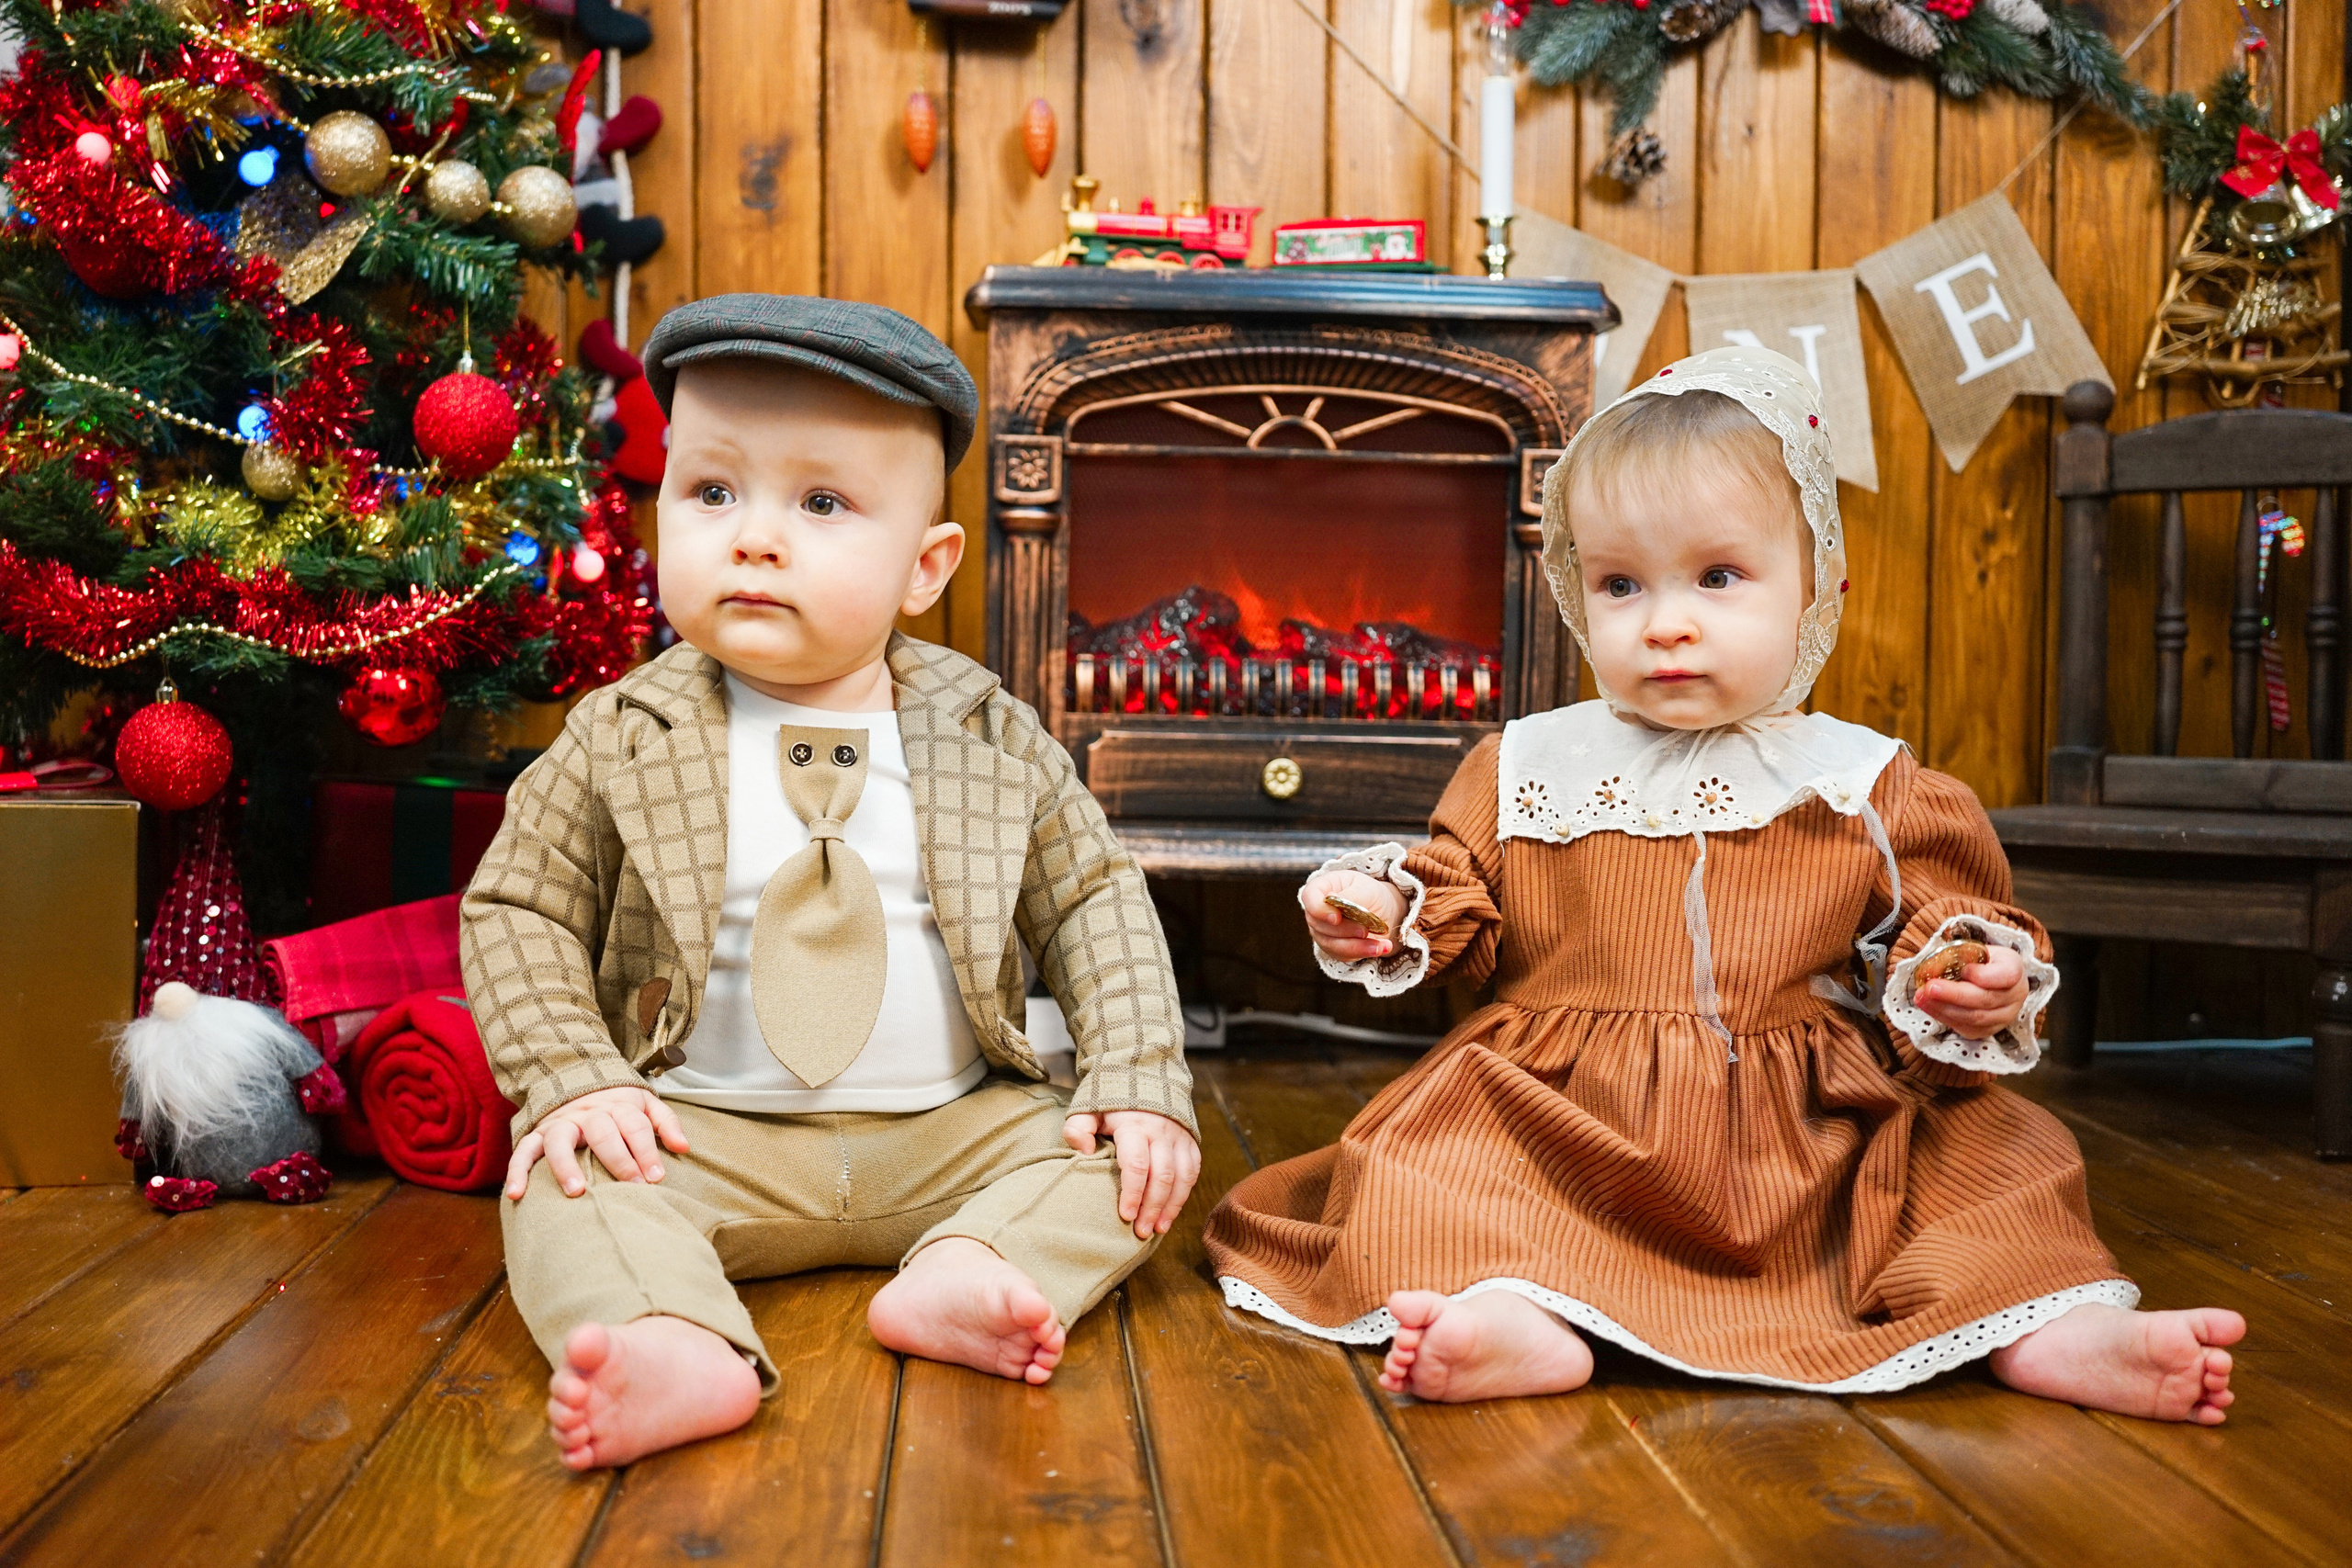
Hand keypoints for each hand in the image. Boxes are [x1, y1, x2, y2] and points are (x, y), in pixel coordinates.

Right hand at [505, 1086, 689, 1199]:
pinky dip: (517, 1172)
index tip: (656, 1177)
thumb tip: (684, 1147)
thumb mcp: (645, 1104)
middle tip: (632, 1186)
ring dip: (567, 1165)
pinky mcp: (538, 1134)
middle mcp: (589, 1113)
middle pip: (604, 1133)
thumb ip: (666, 1123)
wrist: (578, 1079)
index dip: (647, 1151)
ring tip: (577, 1191)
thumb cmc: (618, 1104)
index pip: (636, 1127)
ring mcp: (561, 1123)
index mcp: (618, 1106)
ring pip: (561, 1140)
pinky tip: (516, 1194)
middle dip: (619, 1160)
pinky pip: (524, 1151)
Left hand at [1063, 1109, 1201, 1238]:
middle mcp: (1161, 1132)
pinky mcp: (1190, 1141)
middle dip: (1152, 1207)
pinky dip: (1183, 1195)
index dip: (1132, 1193)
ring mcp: (1179, 1137)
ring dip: (1171, 1206)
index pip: (1137, 1164)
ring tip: (1158, 1229)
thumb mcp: (1087, 1108)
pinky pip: (1192, 1172)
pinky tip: (1171, 1213)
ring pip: (1182, 1177)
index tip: (1125, 1215)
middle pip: (1162, 1176)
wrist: (1143, 1075)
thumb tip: (1083, 1153)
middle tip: (1141, 1231)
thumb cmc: (1110, 1099)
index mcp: (1135, 1125)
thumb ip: (1077, 1129)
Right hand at [1300, 869, 1405, 962]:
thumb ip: (1350, 895)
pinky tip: (1381, 947)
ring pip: (1332, 945)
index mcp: (1321, 888)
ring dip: (1357, 946)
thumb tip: (1332, 899)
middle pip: (1321, 926)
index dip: (1320, 910)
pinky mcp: (1333, 948)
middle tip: (1366, 931)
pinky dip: (1364, 952)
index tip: (1336, 918)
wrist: (1382, 908)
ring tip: (1379, 946)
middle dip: (1345, 931)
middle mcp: (1317, 912)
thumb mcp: (1365, 888)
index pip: (1310, 898)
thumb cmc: (1370, 892)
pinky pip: (1344, 955)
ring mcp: (1322, 932)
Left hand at [1912, 945, 2028, 1040]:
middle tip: (1929, 987)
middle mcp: (2015, 996)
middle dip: (1954, 994)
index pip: (2006, 975)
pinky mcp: (1989, 1031)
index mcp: (2015, 970)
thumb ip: (1962, 956)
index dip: (1983, 975)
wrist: (1991, 978)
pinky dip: (1944, 1017)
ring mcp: (2004, 1016)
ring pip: (1975, 1018)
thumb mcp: (1976, 949)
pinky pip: (1966, 1029)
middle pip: (1986, 1000)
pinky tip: (1928, 1006)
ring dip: (1944, 1008)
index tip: (1963, 969)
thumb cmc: (1981, 961)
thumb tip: (1935, 967)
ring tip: (1922, 997)